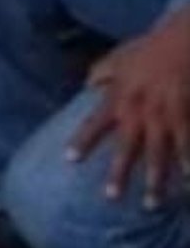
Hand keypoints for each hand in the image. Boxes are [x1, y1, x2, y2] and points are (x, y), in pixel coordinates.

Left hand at [68, 11, 189, 209]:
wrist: (180, 43)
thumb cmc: (149, 50)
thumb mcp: (119, 57)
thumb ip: (101, 72)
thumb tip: (87, 85)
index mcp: (118, 97)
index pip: (95, 123)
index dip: (82, 141)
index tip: (70, 159)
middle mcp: (137, 111)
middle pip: (126, 147)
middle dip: (119, 173)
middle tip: (111, 197)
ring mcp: (162, 117)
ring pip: (157, 155)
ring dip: (155, 181)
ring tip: (151, 204)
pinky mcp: (184, 118)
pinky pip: (185, 146)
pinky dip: (187, 165)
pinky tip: (187, 182)